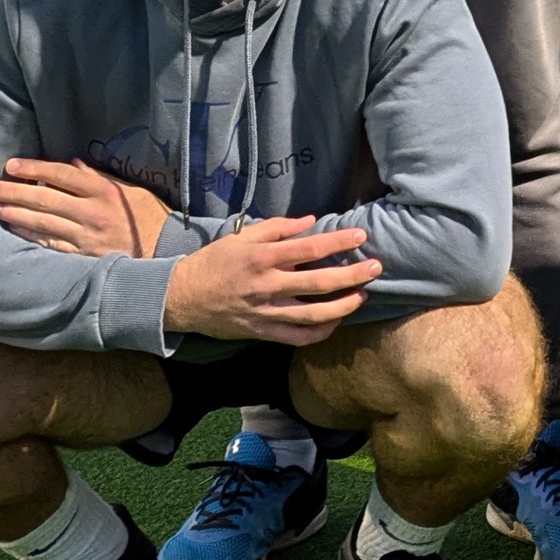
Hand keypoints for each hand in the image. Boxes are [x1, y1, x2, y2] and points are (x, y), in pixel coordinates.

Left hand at [0, 156, 170, 257]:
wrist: (165, 253)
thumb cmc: (148, 218)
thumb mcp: (129, 190)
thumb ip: (99, 177)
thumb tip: (72, 163)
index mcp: (103, 191)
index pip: (62, 175)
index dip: (34, 169)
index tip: (11, 166)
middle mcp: (92, 213)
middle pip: (45, 199)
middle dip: (14, 192)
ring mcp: (86, 237)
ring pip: (43, 224)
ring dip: (15, 215)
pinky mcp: (83, 257)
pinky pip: (50, 245)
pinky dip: (29, 237)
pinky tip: (13, 230)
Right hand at [160, 216, 378, 345]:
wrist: (182, 298)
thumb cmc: (214, 262)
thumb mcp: (241, 237)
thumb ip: (277, 228)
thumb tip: (310, 221)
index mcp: (262, 258)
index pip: (309, 249)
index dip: (338, 242)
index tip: (361, 235)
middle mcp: (267, 286)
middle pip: (319, 283)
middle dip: (352, 275)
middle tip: (377, 267)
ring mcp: (266, 312)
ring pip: (313, 316)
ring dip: (343, 306)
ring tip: (362, 296)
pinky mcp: (262, 333)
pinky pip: (298, 338)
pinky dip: (320, 332)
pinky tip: (336, 322)